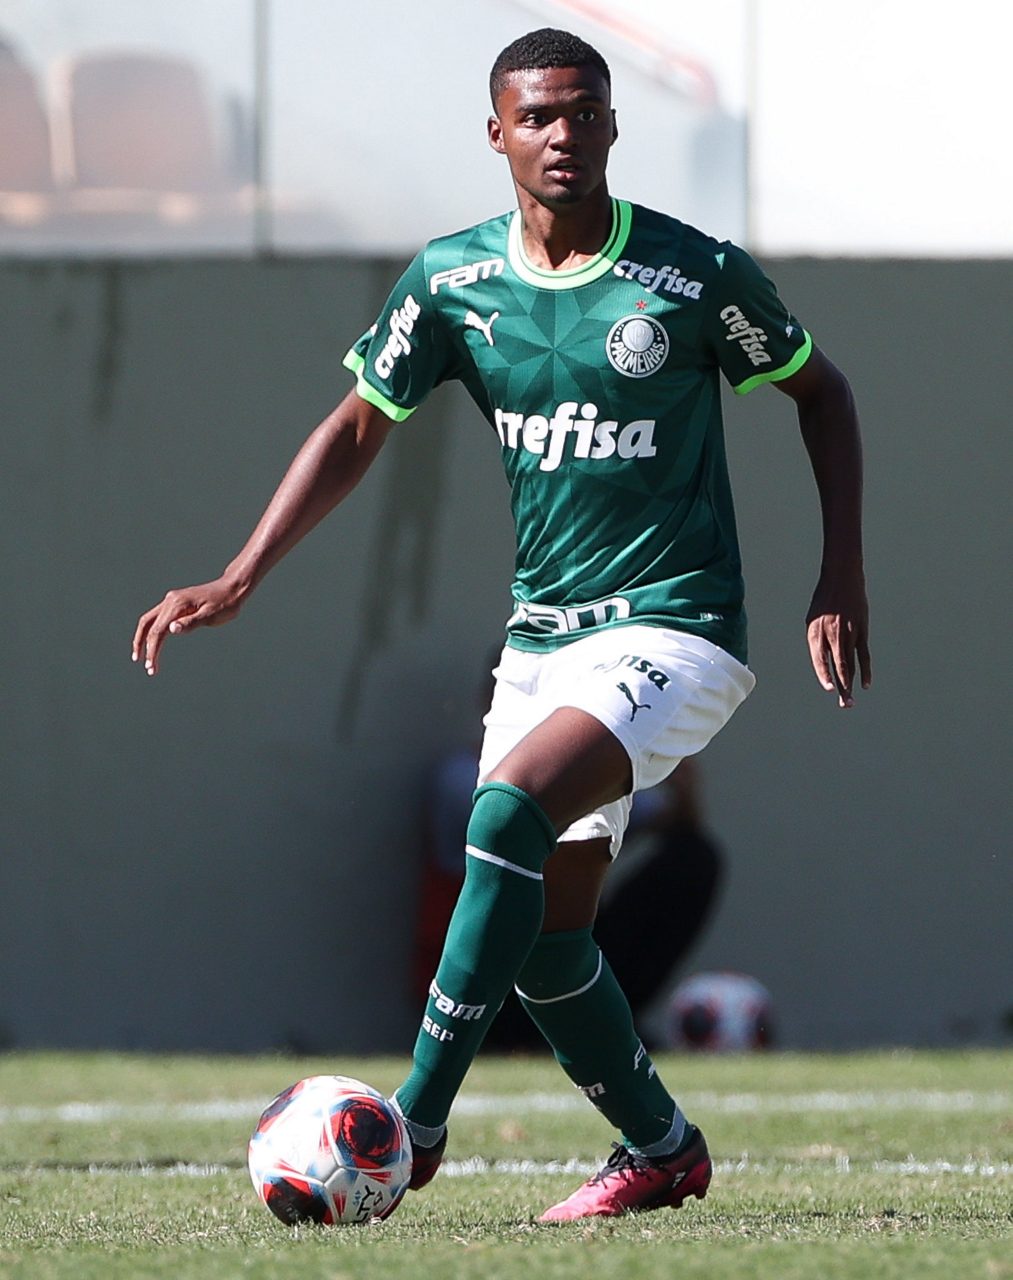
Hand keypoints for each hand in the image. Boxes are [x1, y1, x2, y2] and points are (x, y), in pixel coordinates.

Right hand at [132, 576, 248, 675]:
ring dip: (143, 638)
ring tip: (141, 656)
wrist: (232, 588)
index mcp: (178, 604)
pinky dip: (153, 631)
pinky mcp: (176, 603)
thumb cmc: (225, 603)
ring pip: (149, 620)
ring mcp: (172, 600)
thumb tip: (171, 630)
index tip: (151, 667)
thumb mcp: (211, 616)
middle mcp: (171, 600)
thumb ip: (191, 623)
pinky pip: (158, 618)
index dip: (152, 650)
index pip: (158, 630)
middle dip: (141, 644)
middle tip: (143, 664)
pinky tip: (154, 642)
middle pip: (147, 624)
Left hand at [805, 567, 871, 707]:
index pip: (820, 660)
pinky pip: (864, 654)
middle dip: (841, 687)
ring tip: (851, 700)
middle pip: (838, 666)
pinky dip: (865, 670)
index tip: (829, 689)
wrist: (841, 578)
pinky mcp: (862, 630)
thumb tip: (824, 661)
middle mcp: (832, 635)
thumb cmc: (824, 600)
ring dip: (851, 683)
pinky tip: (865, 683)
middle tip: (845, 704)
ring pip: (851, 664)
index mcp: (815, 632)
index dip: (825, 676)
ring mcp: (848, 633)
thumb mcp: (813, 619)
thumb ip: (817, 640)